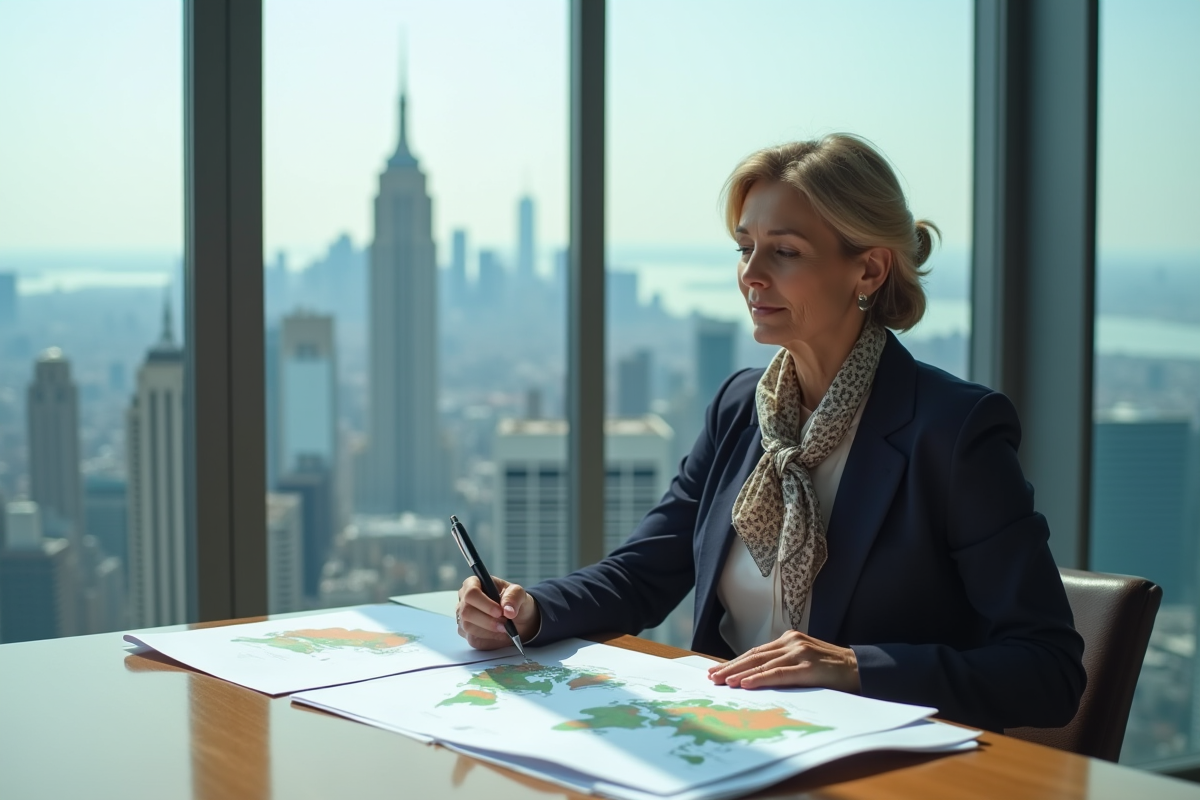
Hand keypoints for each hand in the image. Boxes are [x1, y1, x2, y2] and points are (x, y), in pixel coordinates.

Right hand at [456, 575, 540, 650]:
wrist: (517, 619)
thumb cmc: (513, 602)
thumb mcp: (518, 593)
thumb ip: (514, 597)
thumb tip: (508, 611)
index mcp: (474, 583)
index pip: (471, 593)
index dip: (485, 604)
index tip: (500, 611)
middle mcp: (464, 599)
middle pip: (466, 611)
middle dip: (488, 620)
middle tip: (505, 623)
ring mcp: (462, 617)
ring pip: (468, 626)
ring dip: (489, 629)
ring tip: (504, 627)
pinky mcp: (466, 633)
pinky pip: (473, 639)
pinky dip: (488, 638)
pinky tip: (498, 633)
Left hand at [706, 630, 860, 693]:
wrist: (860, 669)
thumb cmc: (830, 670)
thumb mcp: (803, 663)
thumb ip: (783, 666)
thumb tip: (754, 680)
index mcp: (788, 640)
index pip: (755, 652)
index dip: (735, 662)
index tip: (717, 671)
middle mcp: (791, 642)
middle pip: (754, 656)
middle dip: (730, 667)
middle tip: (712, 677)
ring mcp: (799, 652)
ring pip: (762, 664)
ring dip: (740, 674)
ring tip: (723, 682)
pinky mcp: (808, 666)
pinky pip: (779, 674)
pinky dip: (760, 679)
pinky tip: (745, 684)